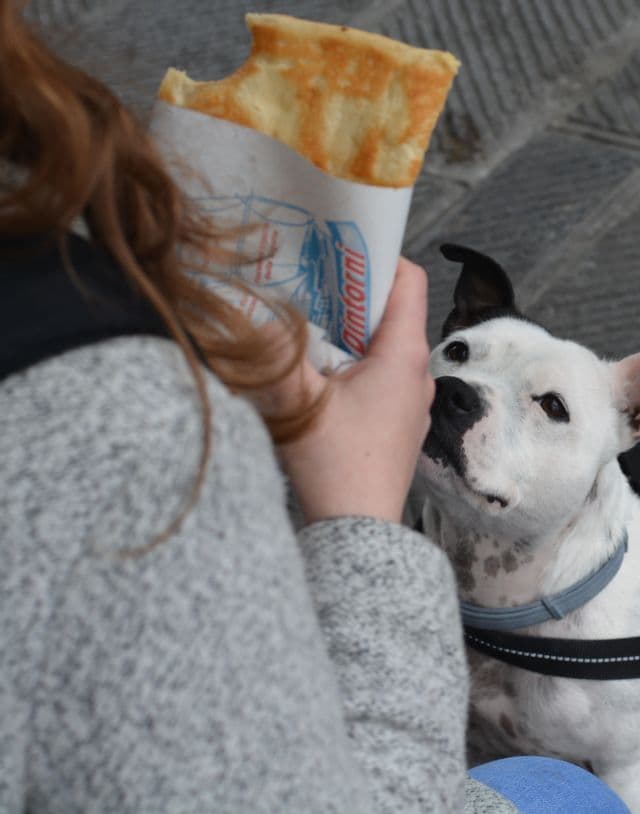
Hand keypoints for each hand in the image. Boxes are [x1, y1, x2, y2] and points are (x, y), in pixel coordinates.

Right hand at [275, 257, 434, 524]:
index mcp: (403, 355)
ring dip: (348, 336)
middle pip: (390, 313)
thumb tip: (247, 308)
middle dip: (348, 297)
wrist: (356, 532)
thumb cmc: (335, 465)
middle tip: (305, 289)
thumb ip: (272, 348)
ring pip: (383, 347)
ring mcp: (412, 402)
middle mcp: (417, 374)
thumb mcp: (295, 399)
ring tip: (307, 333)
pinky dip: (355, 367)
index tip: (336, 254)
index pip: (408, 280)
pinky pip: (381, 378)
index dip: (375, 257)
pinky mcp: (399, 425)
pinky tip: (320, 379)